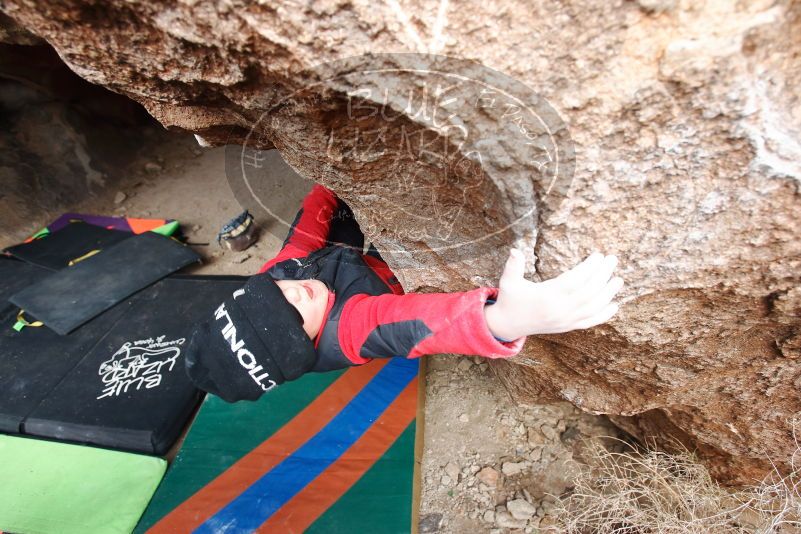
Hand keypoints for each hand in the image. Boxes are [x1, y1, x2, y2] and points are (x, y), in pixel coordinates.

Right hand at [484, 249, 622, 339]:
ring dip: (608, 293)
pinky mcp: (567, 327)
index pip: (574, 280)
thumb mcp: (508, 282)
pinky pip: (590, 322)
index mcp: (547, 296)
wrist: (509, 324)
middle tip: (612, 259)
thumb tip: (514, 250)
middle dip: (603, 275)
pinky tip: (614, 305)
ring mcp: (565, 320)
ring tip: (618, 279)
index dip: (589, 267)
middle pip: (588, 292)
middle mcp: (559, 310)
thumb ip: (513, 266)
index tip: (598, 255)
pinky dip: (604, 314)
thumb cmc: (510, 299)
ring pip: (593, 307)